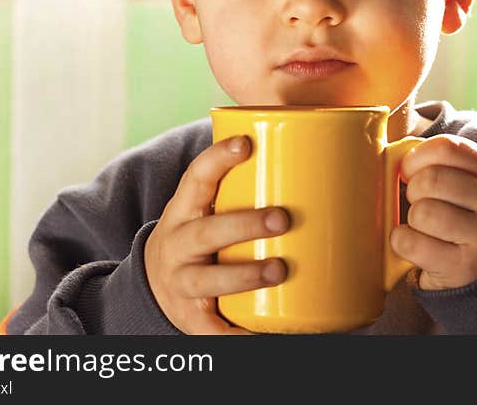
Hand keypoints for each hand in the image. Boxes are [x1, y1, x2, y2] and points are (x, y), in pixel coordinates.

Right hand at [144, 135, 289, 333]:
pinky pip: (214, 329)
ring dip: (245, 275)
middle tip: (282, 219)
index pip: (196, 177)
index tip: (245, 143)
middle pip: (206, 232)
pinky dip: (239, 334)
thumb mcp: (207, 208)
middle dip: (244, 224)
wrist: (156, 282)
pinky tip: (265, 333)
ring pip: (208, 280)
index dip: (218, 158)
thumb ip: (245, 188)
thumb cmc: (202, 235)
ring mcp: (181, 282)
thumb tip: (320, 166)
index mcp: (185, 209)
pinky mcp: (191, 317)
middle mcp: (178, 244)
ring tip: (279, 271)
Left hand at [390, 135, 476, 290]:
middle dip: (413, 191)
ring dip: (411, 220)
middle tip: (419, 203)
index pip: (446, 148)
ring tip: (423, 227)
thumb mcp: (461, 183)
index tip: (410, 172)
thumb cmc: (458, 215)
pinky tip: (415, 245)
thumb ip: (433, 160)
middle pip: (432, 179)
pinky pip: (412, 243)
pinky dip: (401, 242)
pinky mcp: (464, 266)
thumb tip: (393, 144)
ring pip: (423, 212)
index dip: (416, 158)